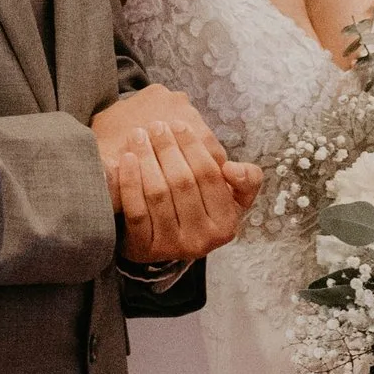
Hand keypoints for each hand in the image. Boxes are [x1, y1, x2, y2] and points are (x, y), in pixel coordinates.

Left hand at [91, 87, 261, 264]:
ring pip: (158, 195)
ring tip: (138, 135)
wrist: (166, 239)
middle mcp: (201, 240)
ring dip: (147, 159)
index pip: (209, 176)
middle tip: (156, 126)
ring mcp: (171, 247)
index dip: (193, 147)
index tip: (178, 124)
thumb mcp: (232, 197)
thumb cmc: (200, 208)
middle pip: (182, 183)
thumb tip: (231, 168)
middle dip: (168, 149)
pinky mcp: (142, 248)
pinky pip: (136, 211)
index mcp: (226, 225)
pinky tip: (127, 158)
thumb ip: (246, 180)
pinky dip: (130, 182)